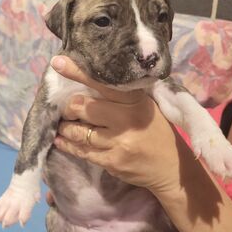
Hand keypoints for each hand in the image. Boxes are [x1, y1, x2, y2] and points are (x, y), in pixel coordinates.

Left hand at [51, 56, 191, 195]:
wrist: (172, 168)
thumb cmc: (157, 132)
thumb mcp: (146, 107)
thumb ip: (122, 97)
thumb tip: (88, 83)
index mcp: (136, 101)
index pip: (103, 82)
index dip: (78, 72)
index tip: (58, 62)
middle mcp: (127, 119)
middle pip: (83, 107)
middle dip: (69, 107)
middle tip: (66, 109)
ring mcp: (119, 142)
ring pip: (79, 131)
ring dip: (65, 127)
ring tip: (62, 125)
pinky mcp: (112, 161)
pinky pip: (82, 151)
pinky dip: (68, 145)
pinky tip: (62, 140)